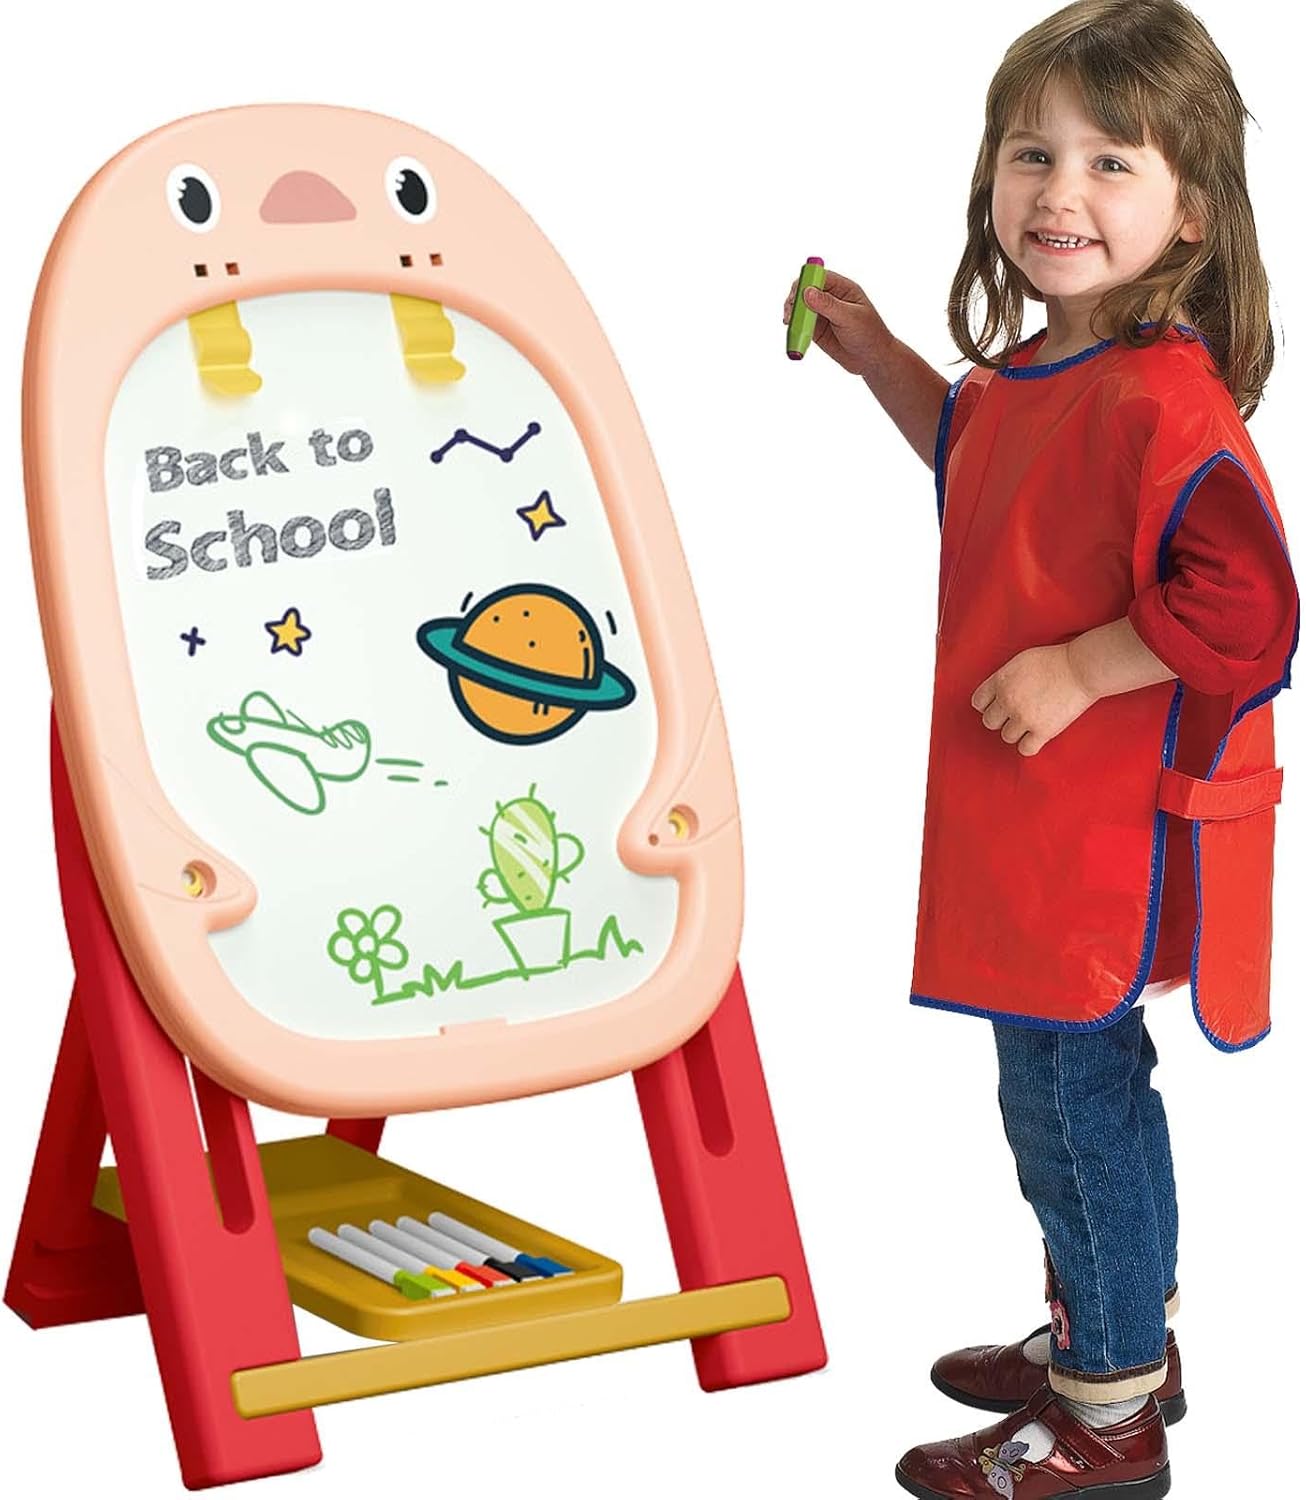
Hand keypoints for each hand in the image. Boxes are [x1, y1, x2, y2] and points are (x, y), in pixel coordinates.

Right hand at [782, 269, 892, 375]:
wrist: (873, 360)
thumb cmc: (870, 335)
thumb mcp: (850, 318)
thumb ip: (829, 305)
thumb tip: (808, 291)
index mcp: (843, 288)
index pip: (819, 277)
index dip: (805, 281)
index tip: (796, 294)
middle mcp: (831, 298)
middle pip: (805, 290)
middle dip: (795, 299)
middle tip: (790, 313)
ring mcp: (823, 314)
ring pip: (800, 307)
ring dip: (792, 314)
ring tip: (789, 324)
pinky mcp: (817, 329)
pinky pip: (801, 324)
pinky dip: (794, 328)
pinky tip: (793, 334)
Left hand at [971, 644, 1098, 756]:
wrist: (1082, 668)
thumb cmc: (1055, 661)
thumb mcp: (1020, 661)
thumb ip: (1004, 678)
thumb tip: (994, 694)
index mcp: (1001, 681)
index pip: (978, 702)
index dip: (988, 705)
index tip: (999, 705)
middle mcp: (1008, 700)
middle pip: (989, 722)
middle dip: (1002, 719)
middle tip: (1016, 714)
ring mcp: (1024, 717)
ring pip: (1006, 736)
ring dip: (1017, 732)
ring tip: (1031, 722)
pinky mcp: (1042, 731)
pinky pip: (1025, 749)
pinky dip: (1030, 745)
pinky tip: (1037, 736)